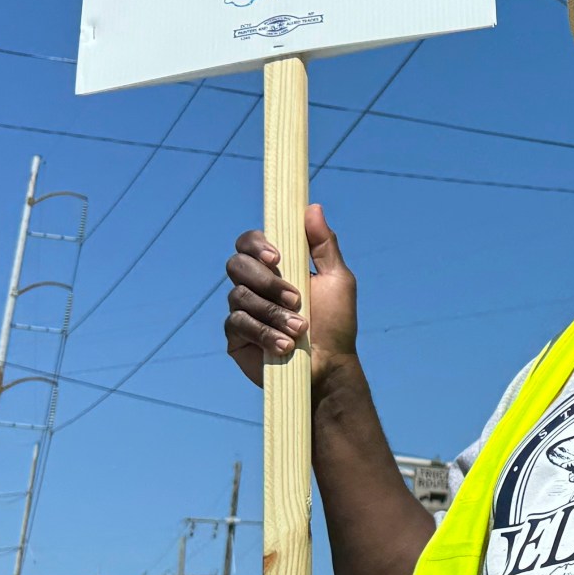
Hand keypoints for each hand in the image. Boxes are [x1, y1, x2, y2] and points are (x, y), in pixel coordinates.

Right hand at [223, 204, 358, 387]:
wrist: (330, 367)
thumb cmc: (336, 323)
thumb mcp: (337, 280)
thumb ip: (324, 244)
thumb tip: (312, 207)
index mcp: (276, 266)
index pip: (250, 241)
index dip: (256, 244)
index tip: (277, 257)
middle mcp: (254, 284)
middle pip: (236, 264)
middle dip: (267, 281)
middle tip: (296, 299)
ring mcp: (242, 310)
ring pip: (239, 296)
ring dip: (273, 312)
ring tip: (300, 330)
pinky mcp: (236, 337)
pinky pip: (237, 323)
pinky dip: (264, 333)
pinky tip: (285, 346)